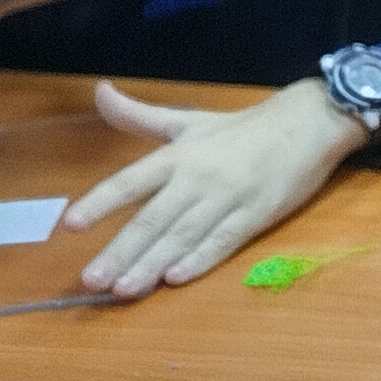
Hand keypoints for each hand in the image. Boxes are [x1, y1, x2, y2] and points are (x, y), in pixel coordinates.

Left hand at [65, 77, 364, 299]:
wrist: (309, 123)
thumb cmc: (243, 128)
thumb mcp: (188, 120)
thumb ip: (138, 115)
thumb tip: (98, 90)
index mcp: (179, 154)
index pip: (131, 181)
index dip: (101, 202)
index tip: (70, 225)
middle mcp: (199, 177)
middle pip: (153, 218)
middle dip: (121, 251)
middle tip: (92, 278)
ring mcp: (229, 198)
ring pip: (184, 236)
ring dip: (152, 264)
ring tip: (124, 289)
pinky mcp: (257, 215)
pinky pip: (224, 241)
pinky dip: (199, 260)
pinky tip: (176, 278)